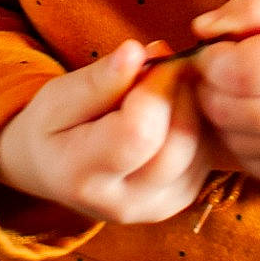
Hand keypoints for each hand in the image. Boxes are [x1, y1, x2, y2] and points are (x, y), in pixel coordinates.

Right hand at [0, 41, 217, 225]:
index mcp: (84, 176)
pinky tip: (172, 109)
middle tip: (163, 64)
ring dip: (192, 105)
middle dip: (180, 91)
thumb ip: (99, 79)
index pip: (140, 132)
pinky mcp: (181, 200)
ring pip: (200, 148)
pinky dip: (197, 123)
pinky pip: (207, 155)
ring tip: (163, 86)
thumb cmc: (52, 127)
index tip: (150, 56)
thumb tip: (136, 52)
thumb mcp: (59, 96)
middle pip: (179, 142)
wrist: (52, 171)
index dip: (156, 84)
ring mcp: (157, 208)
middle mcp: (125, 203)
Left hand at [190, 0, 259, 188]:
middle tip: (226, 69)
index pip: (235, 70)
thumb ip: (254, 5)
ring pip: (229, 136)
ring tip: (244, 90)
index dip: (211, 58)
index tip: (219, 48)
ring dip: (222, 113)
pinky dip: (241, 137)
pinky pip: (246, 159)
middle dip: (211, 86)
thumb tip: (201, 29)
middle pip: (225, 107)